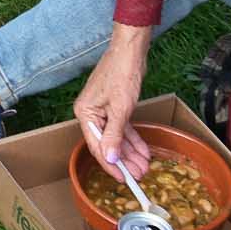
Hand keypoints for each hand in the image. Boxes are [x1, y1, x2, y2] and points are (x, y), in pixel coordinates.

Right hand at [74, 22, 154, 176]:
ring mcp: (103, 110)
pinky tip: (143, 150)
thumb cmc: (122, 74)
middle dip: (124, 160)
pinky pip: (122, 127)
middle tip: (140, 174)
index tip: (124, 179)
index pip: (97, 146)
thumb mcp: (120, 108)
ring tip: (144, 166)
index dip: (111, 164)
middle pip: (107, 143)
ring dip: (131, 151)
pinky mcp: (115, 106)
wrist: (130, 50)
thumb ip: (114, 135)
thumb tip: (109, 158)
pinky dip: (133, 138)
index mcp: (85, 113)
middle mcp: (91, 113)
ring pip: (117, 137)